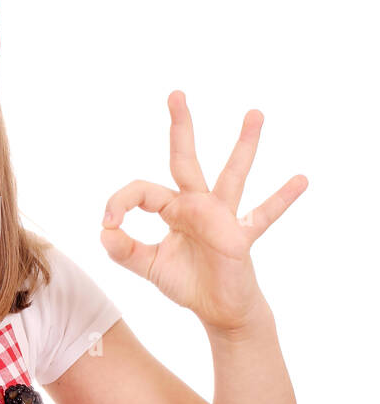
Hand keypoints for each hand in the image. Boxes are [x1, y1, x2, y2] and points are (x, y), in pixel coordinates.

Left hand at [100, 90, 307, 333]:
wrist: (219, 310)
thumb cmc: (188, 283)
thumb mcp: (149, 267)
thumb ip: (124, 251)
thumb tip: (103, 233)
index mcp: (173, 209)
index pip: (142, 191)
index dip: (120, 203)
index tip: (107, 223)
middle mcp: (197, 205)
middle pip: (185, 160)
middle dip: (180, 127)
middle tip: (176, 93)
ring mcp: (222, 218)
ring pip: (232, 174)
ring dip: (244, 145)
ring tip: (255, 112)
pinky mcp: (240, 237)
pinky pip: (263, 214)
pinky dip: (281, 199)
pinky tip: (301, 179)